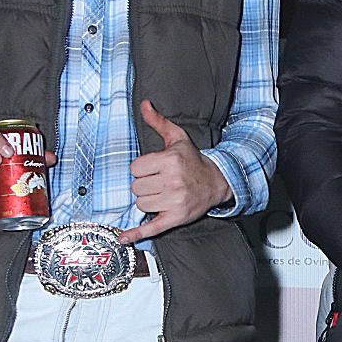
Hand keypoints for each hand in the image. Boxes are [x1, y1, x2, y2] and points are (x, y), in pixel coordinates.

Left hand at [120, 99, 231, 242]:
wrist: (217, 182)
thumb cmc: (193, 160)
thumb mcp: (177, 138)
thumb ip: (158, 122)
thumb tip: (144, 104)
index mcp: (170, 161)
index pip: (135, 169)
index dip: (141, 169)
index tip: (152, 169)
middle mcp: (172, 181)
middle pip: (136, 187)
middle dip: (144, 184)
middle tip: (159, 182)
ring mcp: (174, 201)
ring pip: (141, 203)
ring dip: (148, 200)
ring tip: (162, 194)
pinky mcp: (176, 217)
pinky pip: (152, 227)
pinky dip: (137, 233)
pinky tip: (124, 237)